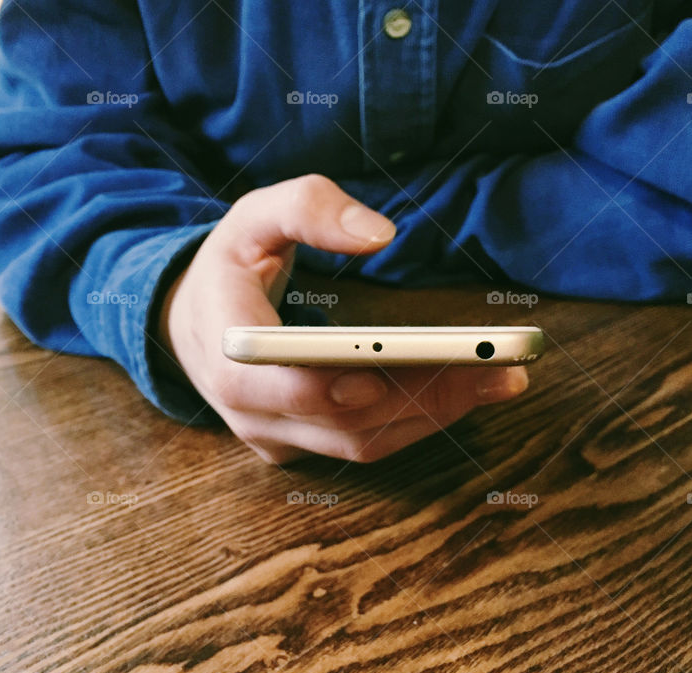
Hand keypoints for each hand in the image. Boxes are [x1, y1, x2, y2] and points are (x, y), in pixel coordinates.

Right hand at [159, 174, 528, 463]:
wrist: (189, 324)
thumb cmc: (228, 266)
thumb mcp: (253, 216)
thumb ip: (308, 208)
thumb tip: (381, 235)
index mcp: (227, 348)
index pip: (288, 384)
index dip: (347, 385)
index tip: (414, 365)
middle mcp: (247, 408)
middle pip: (346, 420)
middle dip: (427, 397)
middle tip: (501, 368)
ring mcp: (272, 434)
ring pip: (361, 443)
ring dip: (434, 415)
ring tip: (501, 378)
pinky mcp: (296, 445)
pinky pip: (361, 445)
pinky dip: (414, 423)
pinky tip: (463, 393)